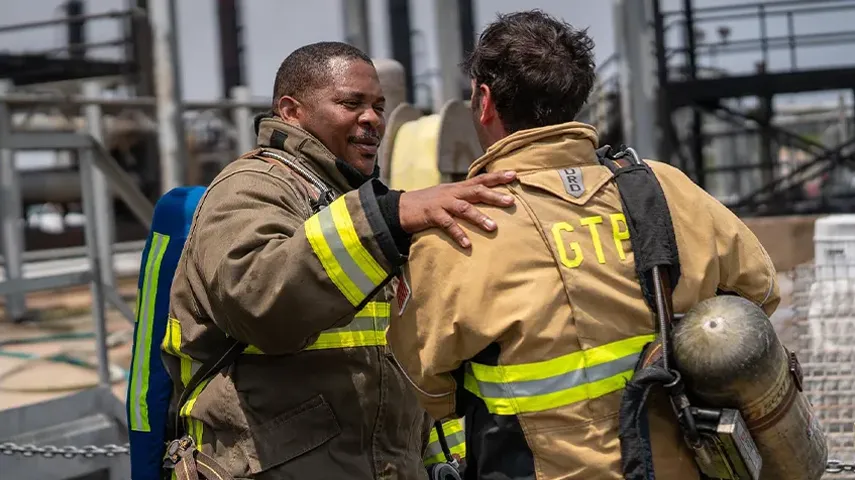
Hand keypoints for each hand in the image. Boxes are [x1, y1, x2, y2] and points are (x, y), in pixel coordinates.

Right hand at [398, 170, 516, 247]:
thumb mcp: (447, 195)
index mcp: (457, 187)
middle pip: (476, 191)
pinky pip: (447, 225)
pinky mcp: (431, 215)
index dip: (497, 177)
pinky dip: (458, 234)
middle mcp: (452, 192)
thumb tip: (485, 198)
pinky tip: (468, 244)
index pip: (480, 179)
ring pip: (463, 208)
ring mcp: (441, 203)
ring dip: (479, 217)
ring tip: (493, 227)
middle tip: (511, 201)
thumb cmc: (428, 203)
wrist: (401, 207)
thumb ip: (464, 196)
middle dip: (494, 195)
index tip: (514, 175)